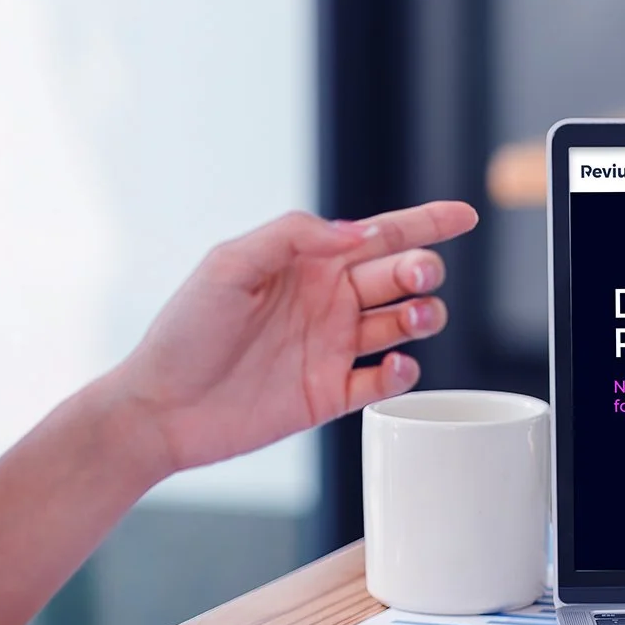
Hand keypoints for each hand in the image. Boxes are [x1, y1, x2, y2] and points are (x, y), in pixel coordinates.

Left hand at [97, 200, 477, 476]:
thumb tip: (358, 232)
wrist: (161, 408)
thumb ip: (293, 236)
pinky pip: (385, 381)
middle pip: (401, 276)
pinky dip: (403, 372)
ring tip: (414, 317)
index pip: (379, 236)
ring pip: (404, 324)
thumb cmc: (184, 331)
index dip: (425, 223)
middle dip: (422, 269)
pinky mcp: (332, 393)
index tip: (464, 216)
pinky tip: (397, 364)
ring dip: (422, 315)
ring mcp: (333, 348)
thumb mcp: (229, 264)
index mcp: (307, 264)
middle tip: (415, 277)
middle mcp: (327, 302)